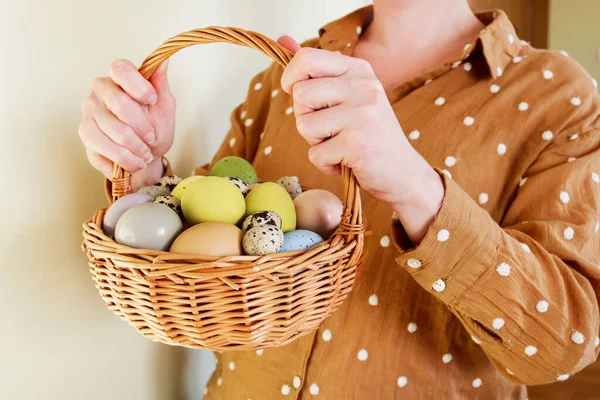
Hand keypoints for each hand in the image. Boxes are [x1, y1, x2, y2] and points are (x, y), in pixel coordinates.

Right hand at [78, 59, 175, 184]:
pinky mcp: (85, 134)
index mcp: (119, 78)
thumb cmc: (154, 127)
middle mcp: (99, 91)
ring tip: (145, 154)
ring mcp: (89, 112)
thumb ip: (161, 84)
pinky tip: (134, 161)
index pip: (121, 69)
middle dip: (142, 126)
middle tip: (152, 138)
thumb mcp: (164, 106)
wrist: (144, 155)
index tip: (153, 100)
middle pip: (119, 103)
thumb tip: (164, 59)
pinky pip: (105, 150)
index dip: (139, 86)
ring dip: (136, 148)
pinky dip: (126, 160)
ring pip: (114, 131)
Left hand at [278, 37, 443, 242]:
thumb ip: (315, 70)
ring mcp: (361, 113)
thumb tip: (282, 40)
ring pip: (304, 124)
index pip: (305, 58)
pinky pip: (314, 154)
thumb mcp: (347, 96)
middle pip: (299, 93)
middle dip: (305, 117)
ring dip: (315, 142)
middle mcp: (362, 86)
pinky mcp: (357, 143)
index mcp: (359, 70)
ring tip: (340, 144)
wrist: (404, 173)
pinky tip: (346, 161)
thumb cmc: (370, 135)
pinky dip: (325, 164)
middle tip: (330, 129)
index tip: (301, 97)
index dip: (291, 79)